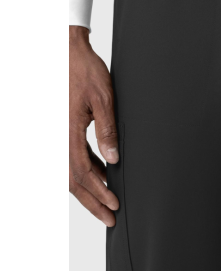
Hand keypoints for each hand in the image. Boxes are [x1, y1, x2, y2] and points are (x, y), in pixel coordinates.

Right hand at [69, 26, 119, 225]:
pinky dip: (85, 170)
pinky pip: (71, 157)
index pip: (82, 173)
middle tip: (109, 218)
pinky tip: (101, 174)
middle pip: (72, 180)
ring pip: (70, 172)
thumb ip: (108, 129)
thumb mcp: (104, 98)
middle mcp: (57, 137)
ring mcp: (57, 134)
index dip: (98, 193)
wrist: (66, 52)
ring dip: (88, 188)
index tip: (114, 206)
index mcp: (67, 132)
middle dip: (92, 201)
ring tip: (107, 201)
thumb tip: (113, 160)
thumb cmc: (84, 71)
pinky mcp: (61, 130)